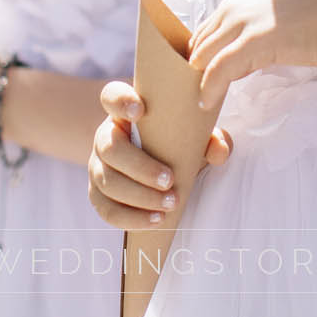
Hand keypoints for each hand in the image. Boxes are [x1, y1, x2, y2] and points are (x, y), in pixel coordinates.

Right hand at [86, 80, 232, 229]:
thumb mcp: (192, 133)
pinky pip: (106, 209)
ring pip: (107, 181)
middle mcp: (105, 135)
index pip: (111, 96)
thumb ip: (210, 138)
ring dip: (139, 196)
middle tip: (170, 180)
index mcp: (124, 112)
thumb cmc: (174, 140)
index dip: (120, 101)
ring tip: (169, 204)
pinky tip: (155, 219)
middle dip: (139, 167)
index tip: (139, 111)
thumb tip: (219, 151)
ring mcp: (97, 165)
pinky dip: (130, 218)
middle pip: (109, 148)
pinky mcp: (98, 194)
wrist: (158, 163)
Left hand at [188, 0, 316, 112]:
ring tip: (201, 104)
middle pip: (198, 45)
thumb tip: (236, 62)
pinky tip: (207, 103)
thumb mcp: (271, 22)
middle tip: (195, 97)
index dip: (198, 59)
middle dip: (194, 72)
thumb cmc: (314, 19)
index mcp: (235, 2)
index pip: (202, 33)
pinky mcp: (254, 41)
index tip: (198, 81)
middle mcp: (233, 8)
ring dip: (198, 82)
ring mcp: (243, 23)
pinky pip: (219, 68)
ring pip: (203, 57)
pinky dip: (209, 87)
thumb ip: (249, 36)